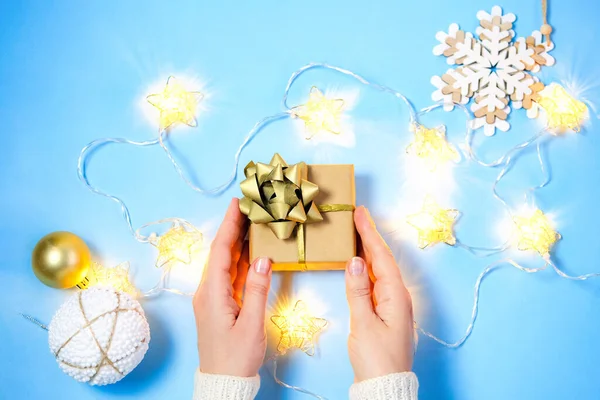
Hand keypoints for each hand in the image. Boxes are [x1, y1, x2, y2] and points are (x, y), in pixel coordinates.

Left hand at [193, 198, 272, 376]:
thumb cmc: (236, 358)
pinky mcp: (219, 306)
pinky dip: (241, 262)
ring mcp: (213, 299)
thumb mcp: (251, 324)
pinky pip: (230, 277)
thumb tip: (264, 259)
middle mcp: (208, 292)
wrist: (223, 383)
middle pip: (222, 254)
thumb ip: (257, 289)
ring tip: (252, 223)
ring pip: (226, 264)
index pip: (221, 252)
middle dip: (234, 229)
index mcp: (212, 294)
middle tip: (249, 207)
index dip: (229, 226)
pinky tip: (252, 253)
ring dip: (239, 244)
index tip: (237, 204)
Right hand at [345, 206, 413, 381]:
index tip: (360, 213)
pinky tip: (360, 266)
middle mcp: (399, 297)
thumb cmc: (376, 358)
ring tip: (357, 233)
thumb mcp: (363, 323)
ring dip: (368, 251)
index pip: (381, 257)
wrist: (384, 385)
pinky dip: (367, 269)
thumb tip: (354, 261)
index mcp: (396, 295)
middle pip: (382, 260)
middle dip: (370, 237)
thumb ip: (358, 290)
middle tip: (358, 216)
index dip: (369, 233)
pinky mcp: (387, 314)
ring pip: (380, 271)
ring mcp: (394, 305)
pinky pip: (377, 283)